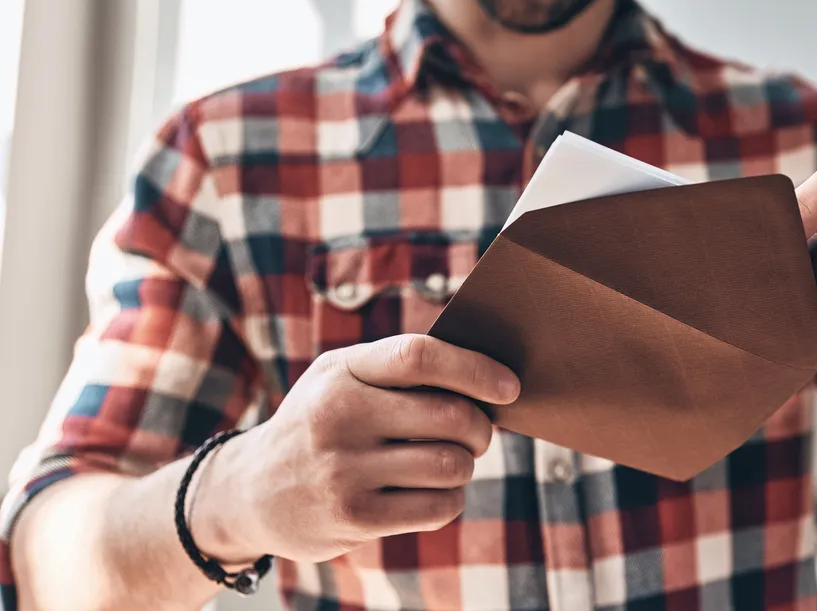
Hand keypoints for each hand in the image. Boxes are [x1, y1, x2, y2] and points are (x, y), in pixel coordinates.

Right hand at [192, 335, 518, 563]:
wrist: (247, 492)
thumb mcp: (339, 379)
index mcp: (341, 371)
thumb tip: (487, 378)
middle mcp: (339, 416)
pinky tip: (433, 492)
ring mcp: (344, 470)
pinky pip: (438, 506)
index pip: (419, 357)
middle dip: (481, 427)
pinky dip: (450, 498)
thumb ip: (399, 369)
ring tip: (451, 461)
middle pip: (451, 415)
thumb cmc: (319, 423)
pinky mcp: (354, 518)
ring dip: (466, 465)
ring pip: (451, 464)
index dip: (475, 368)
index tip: (509, 386)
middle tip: (478, 433)